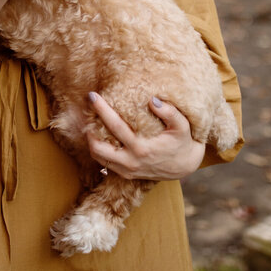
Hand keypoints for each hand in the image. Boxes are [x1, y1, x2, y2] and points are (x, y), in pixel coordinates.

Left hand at [86, 92, 205, 180]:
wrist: (184, 166)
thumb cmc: (182, 142)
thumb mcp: (182, 126)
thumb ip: (170, 113)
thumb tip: (153, 100)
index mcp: (142, 149)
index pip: (115, 127)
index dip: (102, 110)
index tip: (92, 96)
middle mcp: (131, 161)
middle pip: (98, 147)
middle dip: (87, 129)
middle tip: (85, 112)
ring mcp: (126, 170)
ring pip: (98, 157)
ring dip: (90, 140)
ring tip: (89, 122)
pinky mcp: (125, 174)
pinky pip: (104, 163)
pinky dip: (98, 149)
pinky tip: (99, 135)